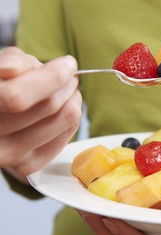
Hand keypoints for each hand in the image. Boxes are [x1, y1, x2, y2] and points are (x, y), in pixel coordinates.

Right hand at [0, 47, 81, 181]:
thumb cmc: (0, 86)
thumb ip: (11, 62)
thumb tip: (17, 69)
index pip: (18, 97)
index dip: (51, 77)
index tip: (68, 64)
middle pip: (49, 106)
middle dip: (67, 85)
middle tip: (70, 77)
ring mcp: (10, 156)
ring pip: (65, 120)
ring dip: (73, 100)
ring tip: (67, 91)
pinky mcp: (28, 166)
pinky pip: (68, 136)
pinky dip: (70, 118)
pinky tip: (62, 110)